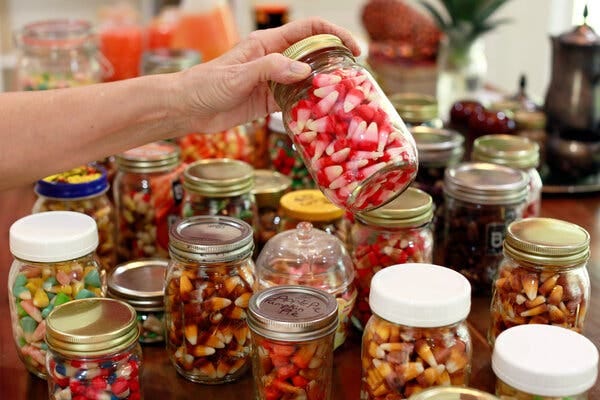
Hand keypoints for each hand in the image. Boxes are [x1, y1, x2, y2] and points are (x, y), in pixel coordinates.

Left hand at [173, 17, 359, 132]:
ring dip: (325, 88)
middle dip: (336, 63)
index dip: (335, 35)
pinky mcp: (270, 102)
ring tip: (344, 101)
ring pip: (308, 80)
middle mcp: (275, 60)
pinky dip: (310, 107)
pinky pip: (296, 101)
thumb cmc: (207, 84)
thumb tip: (303, 72)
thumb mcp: (239, 74)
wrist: (188, 108)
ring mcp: (274, 82)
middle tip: (355, 80)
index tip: (354, 49)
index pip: (310, 30)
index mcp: (268, 43)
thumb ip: (270, 69)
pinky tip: (322, 116)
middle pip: (314, 55)